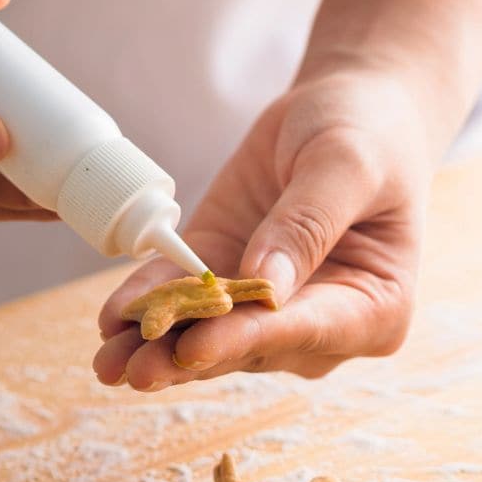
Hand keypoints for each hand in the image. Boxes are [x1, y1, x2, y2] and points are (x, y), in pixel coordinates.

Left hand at [93, 73, 431, 387]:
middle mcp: (324, 323)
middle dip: (188, 357)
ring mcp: (271, 308)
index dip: (247, 339)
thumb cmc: (369, 134)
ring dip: (157, 347)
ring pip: (209, 334)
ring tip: (107, 362)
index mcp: (375, 308)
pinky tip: (113, 317)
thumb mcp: (346, 165)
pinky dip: (147, 305)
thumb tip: (265, 285)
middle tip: (132, 371)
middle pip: (249, 346)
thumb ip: (309, 223)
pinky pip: (183, 296)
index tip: (196, 348)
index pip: (304, 329)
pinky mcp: (225, 277)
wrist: (349, 109)